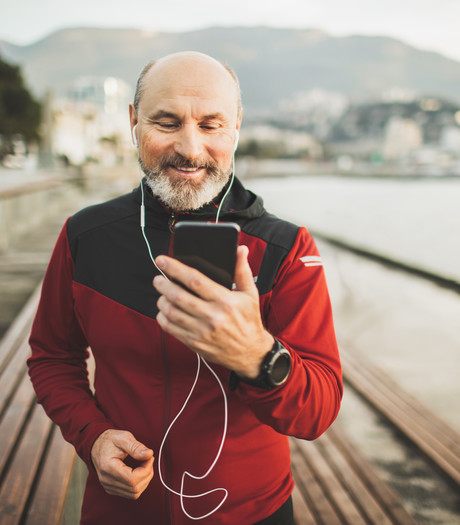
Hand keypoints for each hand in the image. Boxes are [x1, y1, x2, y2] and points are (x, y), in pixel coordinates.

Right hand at [91, 429, 153, 498]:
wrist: (97, 445)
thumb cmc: (110, 440)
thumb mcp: (124, 438)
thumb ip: (136, 447)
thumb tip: (149, 454)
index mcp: (108, 467)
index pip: (132, 479)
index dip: (146, 470)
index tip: (150, 457)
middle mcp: (107, 480)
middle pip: (134, 489)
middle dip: (147, 474)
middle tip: (149, 460)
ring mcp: (108, 487)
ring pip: (134, 494)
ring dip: (144, 480)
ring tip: (145, 465)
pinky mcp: (111, 489)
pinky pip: (130, 493)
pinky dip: (139, 484)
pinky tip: (139, 471)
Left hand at [153, 245, 273, 377]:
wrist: (250, 352)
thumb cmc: (248, 320)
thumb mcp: (250, 294)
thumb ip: (242, 271)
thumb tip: (240, 250)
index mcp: (225, 301)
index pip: (195, 280)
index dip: (176, 268)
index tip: (163, 261)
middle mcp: (212, 316)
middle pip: (179, 296)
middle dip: (163, 284)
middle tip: (158, 278)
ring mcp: (202, 331)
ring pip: (172, 312)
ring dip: (162, 300)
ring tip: (162, 293)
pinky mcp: (195, 343)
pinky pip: (171, 329)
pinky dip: (163, 317)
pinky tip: (164, 310)